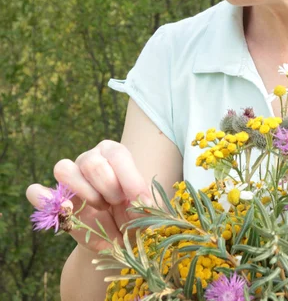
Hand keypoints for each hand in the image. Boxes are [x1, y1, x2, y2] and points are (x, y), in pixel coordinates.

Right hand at [26, 140, 152, 252]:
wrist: (120, 237)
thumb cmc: (136, 214)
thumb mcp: (146, 207)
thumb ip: (146, 202)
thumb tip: (144, 203)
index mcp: (114, 153)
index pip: (117, 155)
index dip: (129, 179)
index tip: (141, 201)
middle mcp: (91, 158)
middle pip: (92, 163)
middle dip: (109, 187)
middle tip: (118, 203)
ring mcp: (70, 177)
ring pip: (64, 169)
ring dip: (84, 192)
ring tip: (101, 207)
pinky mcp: (54, 200)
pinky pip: (37, 192)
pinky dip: (43, 199)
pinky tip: (61, 210)